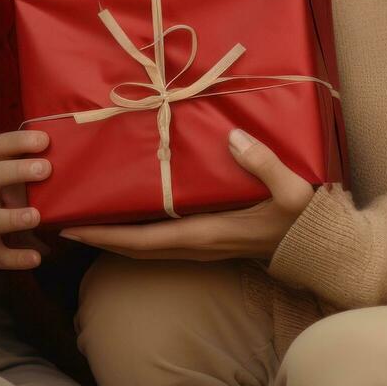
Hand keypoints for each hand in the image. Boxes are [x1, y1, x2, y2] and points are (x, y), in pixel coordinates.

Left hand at [58, 128, 314, 260]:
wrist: (322, 247)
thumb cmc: (305, 220)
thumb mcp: (292, 190)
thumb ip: (264, 163)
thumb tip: (232, 137)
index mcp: (208, 233)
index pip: (145, 240)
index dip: (106, 235)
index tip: (72, 226)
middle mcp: (198, 244)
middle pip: (136, 248)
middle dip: (99, 236)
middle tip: (64, 218)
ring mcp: (204, 245)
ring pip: (148, 246)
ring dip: (116, 235)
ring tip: (89, 214)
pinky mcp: (211, 239)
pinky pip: (163, 239)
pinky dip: (139, 232)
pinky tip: (131, 212)